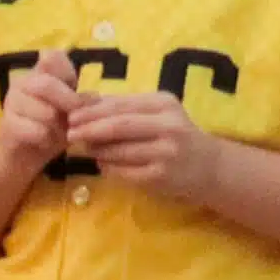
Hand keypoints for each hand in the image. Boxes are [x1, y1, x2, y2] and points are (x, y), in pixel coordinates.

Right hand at [0, 49, 80, 168]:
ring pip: (45, 112)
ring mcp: (12, 103)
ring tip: (57, 133)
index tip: (73, 89)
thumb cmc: (50, 128)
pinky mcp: (7, 125)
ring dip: (57, 127)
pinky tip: (44, 141)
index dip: (67, 72)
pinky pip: (37, 131)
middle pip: (47, 84)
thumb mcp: (69, 112)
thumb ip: (80, 101)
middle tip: (73, 119)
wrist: (22, 155)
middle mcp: (22, 83)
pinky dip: (46, 139)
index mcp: (39, 74)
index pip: (53, 57)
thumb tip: (94, 97)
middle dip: (67, 104)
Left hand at [66, 92, 225, 203]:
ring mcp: (166, 153)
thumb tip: (81, 103)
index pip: (120, 105)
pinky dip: (108, 167)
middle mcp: (169, 126)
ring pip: (119, 151)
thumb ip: (124, 108)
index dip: (91, 111)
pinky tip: (103, 164)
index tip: (70, 116)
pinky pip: (124, 172)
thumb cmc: (174, 136)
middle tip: (69, 134)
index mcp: (164, 104)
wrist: (210, 167)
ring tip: (84, 148)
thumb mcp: (157, 113)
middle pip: (119, 126)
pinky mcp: (161, 177)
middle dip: (89, 130)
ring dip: (96, 150)